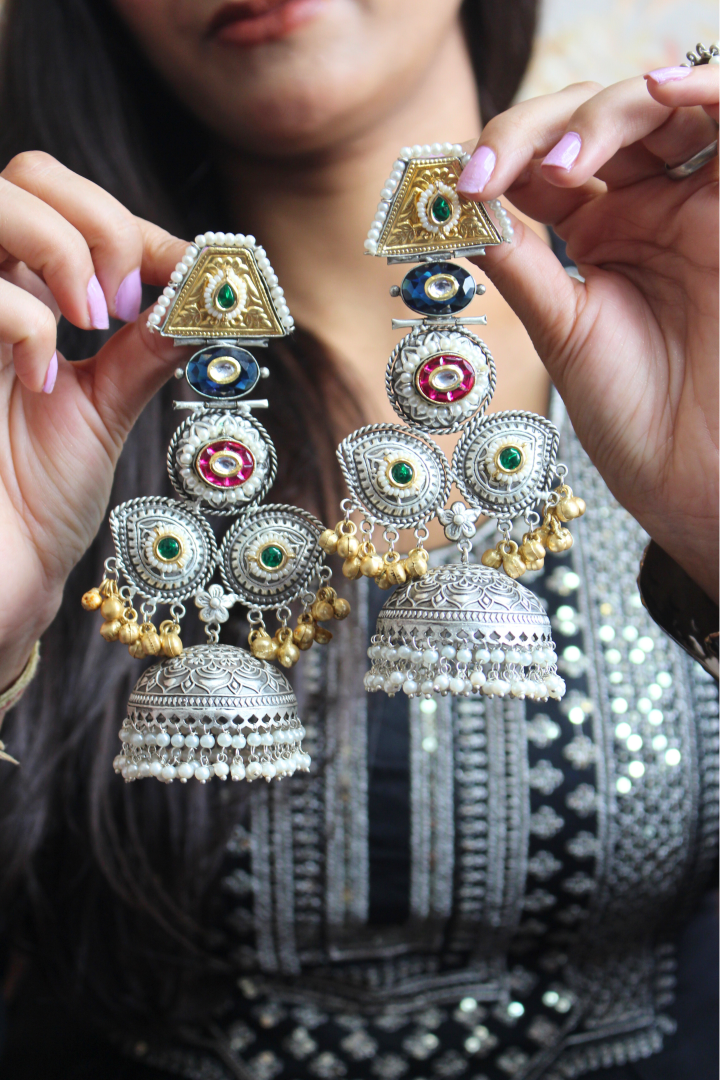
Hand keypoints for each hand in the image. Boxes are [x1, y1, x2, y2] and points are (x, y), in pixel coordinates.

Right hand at [0, 152, 186, 686]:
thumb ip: (146, 346)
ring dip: (62, 244)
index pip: (75, 206)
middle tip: (131, 301)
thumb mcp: (104, 410)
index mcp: (24, 294)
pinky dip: (21, 319)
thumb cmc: (33, 499)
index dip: (145, 229)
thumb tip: (214, 292)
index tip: (205, 274)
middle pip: (28, 172)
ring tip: (94, 319)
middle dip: (101, 222)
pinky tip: (42, 377)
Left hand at [458, 63, 718, 600]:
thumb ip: (517, 258)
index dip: (500, 154)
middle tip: (492, 173)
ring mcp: (694, 202)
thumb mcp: (559, 324)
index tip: (458, 186)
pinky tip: (656, 96)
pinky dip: (703, 90)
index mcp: (597, 232)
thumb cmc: (632, 413)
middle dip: (536, 131)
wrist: (689, 470)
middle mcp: (645, 207)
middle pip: (591, 119)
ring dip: (604, 113)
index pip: (544, 157)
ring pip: (654, 109)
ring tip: (558, 159)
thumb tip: (455, 204)